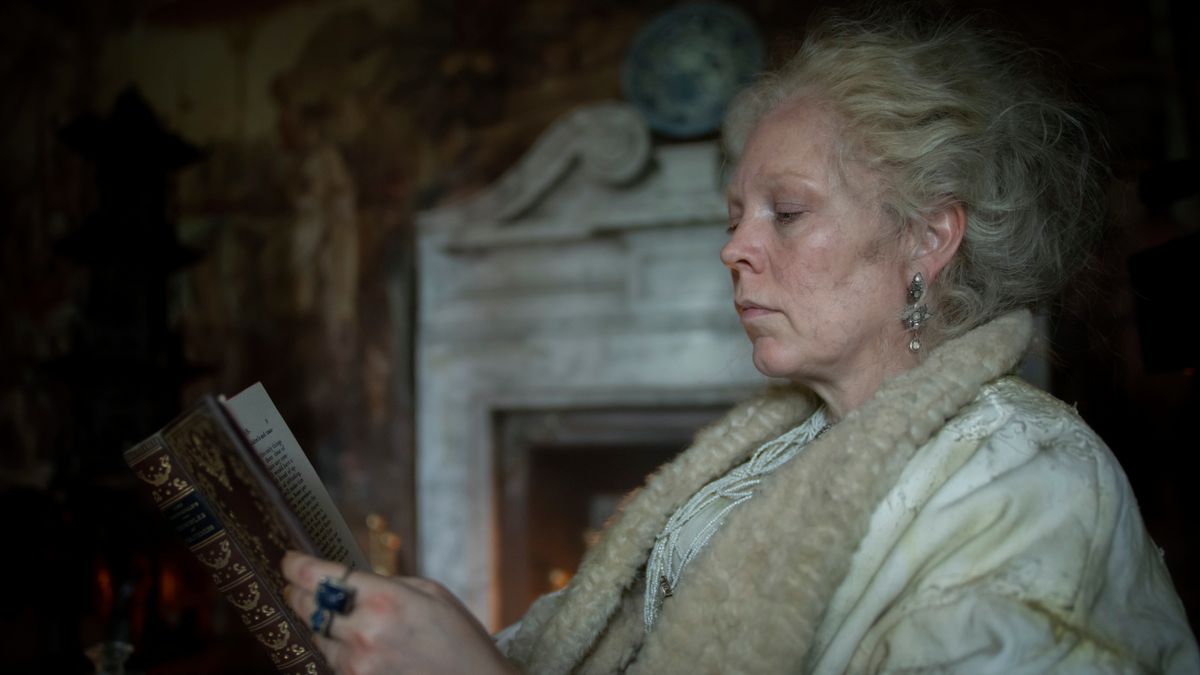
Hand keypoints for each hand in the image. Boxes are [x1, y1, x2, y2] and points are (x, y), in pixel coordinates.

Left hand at [282, 551, 516, 674]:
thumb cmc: (459, 638)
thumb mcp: (430, 592)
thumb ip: (386, 584)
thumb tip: (350, 581)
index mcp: (384, 599)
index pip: (319, 577)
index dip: (296, 566)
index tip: (289, 561)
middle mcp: (364, 633)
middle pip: (308, 606)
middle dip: (300, 593)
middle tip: (299, 585)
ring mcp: (358, 666)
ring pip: (318, 637)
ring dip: (323, 625)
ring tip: (342, 619)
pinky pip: (334, 662)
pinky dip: (338, 650)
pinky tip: (360, 645)